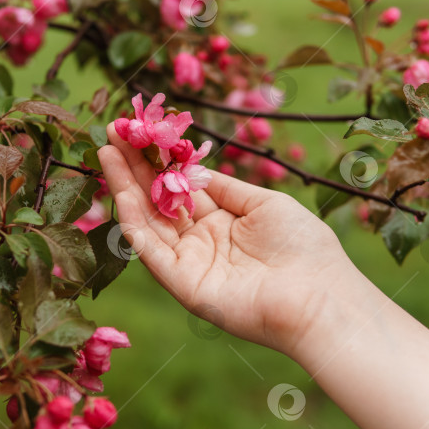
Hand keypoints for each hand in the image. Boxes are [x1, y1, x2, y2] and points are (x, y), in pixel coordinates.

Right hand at [98, 124, 355, 353]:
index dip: (160, 161)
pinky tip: (121, 190)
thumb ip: (225, 187)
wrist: (320, 296)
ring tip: (107, 152)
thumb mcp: (264, 203)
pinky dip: (134, 220)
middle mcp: (201, 242)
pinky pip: (152, 250)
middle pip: (158, 200)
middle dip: (134, 167)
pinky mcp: (183, 285)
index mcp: (222, 223)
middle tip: (113, 133)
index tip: (140, 132)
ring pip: (148, 222)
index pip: (180, 188)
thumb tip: (194, 167)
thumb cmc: (303, 247)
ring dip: (125, 187)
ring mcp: (190, 264)